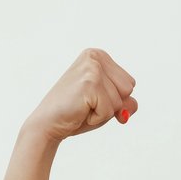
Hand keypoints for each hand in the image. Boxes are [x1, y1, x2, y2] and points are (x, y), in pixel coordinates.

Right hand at [22, 48, 137, 143]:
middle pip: (129, 89)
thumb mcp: (106, 104)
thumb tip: (133, 105)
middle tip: (87, 104)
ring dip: (104, 112)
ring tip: (83, 107)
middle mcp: (95, 56)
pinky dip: (97, 118)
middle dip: (112, 104)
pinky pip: (109, 110)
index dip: (115, 99)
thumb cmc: (76, 112)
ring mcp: (92, 68)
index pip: (129, 83)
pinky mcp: (90, 83)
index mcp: (99, 56)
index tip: (92, 99)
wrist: (47, 123)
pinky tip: (80, 111)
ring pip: (121, 100)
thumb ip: (125, 102)